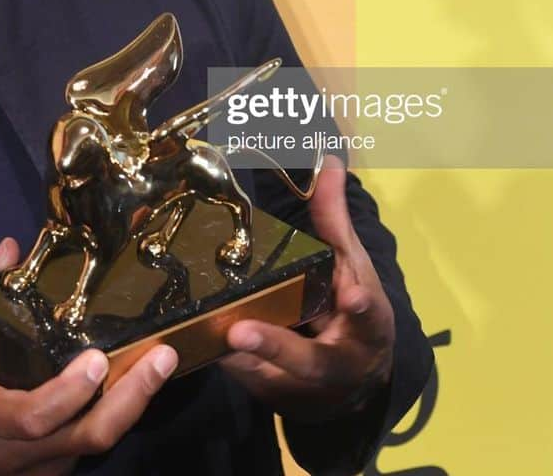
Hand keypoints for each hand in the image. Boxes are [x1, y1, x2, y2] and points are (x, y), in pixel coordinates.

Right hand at [0, 237, 178, 474]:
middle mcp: (21, 449)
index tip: (96, 359)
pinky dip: (122, 408)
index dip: (68, 393)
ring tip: (165, 358)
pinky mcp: (58, 463)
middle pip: (86, 435)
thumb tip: (9, 250)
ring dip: (135, 402)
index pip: (32, 417)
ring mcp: (45, 462)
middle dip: (130, 399)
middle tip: (161, 357)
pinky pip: (94, 437)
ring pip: (97, 440)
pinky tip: (143, 374)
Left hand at [220, 155, 394, 421]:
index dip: (361, 307)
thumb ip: (334, 220)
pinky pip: (238, 374)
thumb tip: (331, 161)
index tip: (353, 296)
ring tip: (206, 332)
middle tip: (240, 332)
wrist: (350, 381)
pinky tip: (184, 334)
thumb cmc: (349, 312)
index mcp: (365, 327)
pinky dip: (215, 355)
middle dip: (276, 347)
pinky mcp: (265, 390)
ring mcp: (297, 384)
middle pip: (308, 360)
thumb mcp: (350, 266)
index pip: (368, 317)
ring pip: (264, 374)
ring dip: (235, 357)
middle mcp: (334, 363)